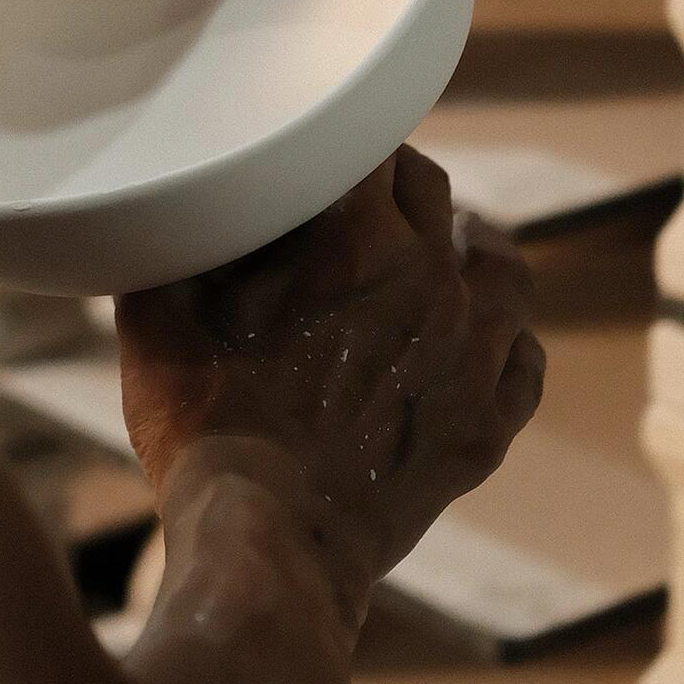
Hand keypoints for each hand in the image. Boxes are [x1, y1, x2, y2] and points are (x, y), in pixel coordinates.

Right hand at [116, 151, 544, 613]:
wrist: (268, 542)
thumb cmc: (205, 428)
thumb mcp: (159, 316)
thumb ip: (184, 244)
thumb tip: (189, 203)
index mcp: (356, 239)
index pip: (373, 147)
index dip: (348, 141)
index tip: (329, 149)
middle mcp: (432, 282)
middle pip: (435, 194)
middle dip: (400, 185)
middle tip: (370, 199)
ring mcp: (471, 357)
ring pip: (504, 270)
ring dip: (475, 250)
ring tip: (450, 251)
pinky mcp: (484, 428)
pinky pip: (524, 363)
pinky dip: (506, 344)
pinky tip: (482, 345)